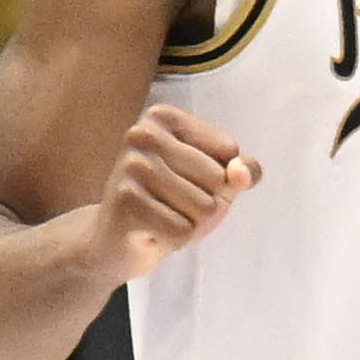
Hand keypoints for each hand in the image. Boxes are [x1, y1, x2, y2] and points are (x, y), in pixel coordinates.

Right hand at [84, 106, 255, 283]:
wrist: (117, 242)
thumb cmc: (171, 204)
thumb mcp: (215, 182)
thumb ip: (241, 171)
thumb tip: (242, 172)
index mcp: (163, 118)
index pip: (229, 150)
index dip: (221, 179)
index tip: (189, 182)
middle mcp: (142, 134)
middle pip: (217, 178)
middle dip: (207, 205)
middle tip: (174, 206)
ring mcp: (131, 166)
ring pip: (204, 207)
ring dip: (192, 224)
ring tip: (165, 218)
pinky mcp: (125, 201)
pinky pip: (182, 229)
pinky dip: (176, 239)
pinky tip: (153, 232)